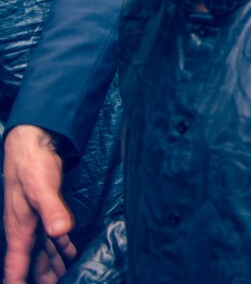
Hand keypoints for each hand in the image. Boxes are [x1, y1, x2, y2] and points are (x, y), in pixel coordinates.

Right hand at [4, 126, 74, 283]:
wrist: (33, 145)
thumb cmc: (33, 167)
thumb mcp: (42, 189)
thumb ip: (52, 211)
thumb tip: (60, 232)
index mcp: (20, 232)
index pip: (16, 268)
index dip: (18, 283)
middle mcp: (26, 231)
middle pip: (32, 265)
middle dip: (42, 279)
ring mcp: (36, 222)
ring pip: (44, 253)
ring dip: (53, 267)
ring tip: (65, 278)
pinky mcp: (47, 212)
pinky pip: (53, 238)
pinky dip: (62, 248)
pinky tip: (69, 255)